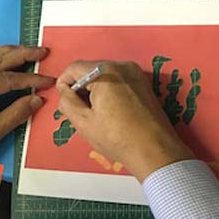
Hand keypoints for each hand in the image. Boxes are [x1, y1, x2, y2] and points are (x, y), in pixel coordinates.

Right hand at [57, 60, 191, 181]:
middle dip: (81, 88)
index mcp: (106, 72)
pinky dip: (109, 93)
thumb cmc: (120, 138)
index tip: (64, 99)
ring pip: (105, 76)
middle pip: (90, 70)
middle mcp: (122, 66)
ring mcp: (136, 74)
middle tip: (79, 111)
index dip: (64, 83)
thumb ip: (67, 102)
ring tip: (96, 116)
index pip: (74, 67)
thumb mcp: (83, 122)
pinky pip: (118, 82)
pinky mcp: (144, 84)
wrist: (154, 151)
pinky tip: (110, 113)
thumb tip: (65, 92)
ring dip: (95, 91)